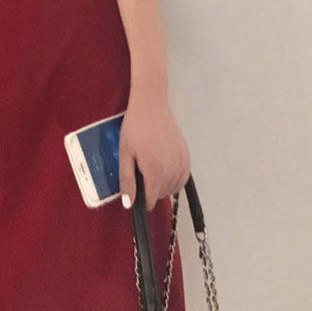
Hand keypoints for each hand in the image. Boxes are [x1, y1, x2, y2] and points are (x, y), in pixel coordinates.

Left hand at [118, 94, 190, 211]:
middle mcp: (172, 170)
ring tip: (150, 167)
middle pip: (161, 195)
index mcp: (155, 170)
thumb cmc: (136, 127)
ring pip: (173, 188)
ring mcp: (182, 163)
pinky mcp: (187, 156)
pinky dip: (174, 178)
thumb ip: (127, 180)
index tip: (135, 194)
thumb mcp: (125, 154)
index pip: (151, 200)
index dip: (141, 200)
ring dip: (162, 185)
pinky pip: (182, 178)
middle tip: (139, 171)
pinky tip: (163, 168)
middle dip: (149, 189)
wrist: (151, 106)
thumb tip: (128, 204)